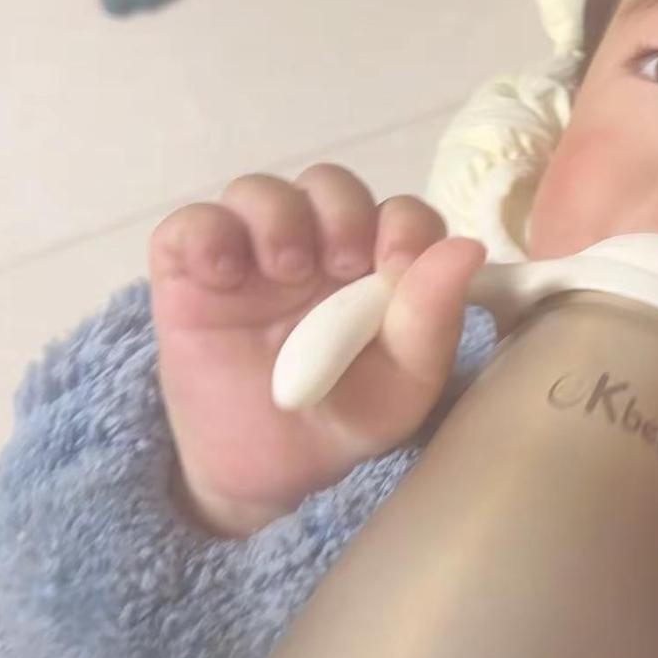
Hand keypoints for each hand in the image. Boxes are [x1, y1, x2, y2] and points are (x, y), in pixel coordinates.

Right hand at [150, 165, 484, 537]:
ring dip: (277, 216)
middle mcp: (317, 245)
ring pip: (259, 191)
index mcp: (378, 266)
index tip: (396, 265)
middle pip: (330, 186)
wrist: (266, 470)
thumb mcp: (401, 387)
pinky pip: (190, 226)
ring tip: (283, 270)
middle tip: (341, 262)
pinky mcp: (190, 270)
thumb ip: (431, 321)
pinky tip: (222, 276)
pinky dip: (206, 235)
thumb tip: (468, 248)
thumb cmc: (343, 419)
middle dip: (341, 211)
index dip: (404, 226)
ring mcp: (252, 252)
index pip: (399, 215)